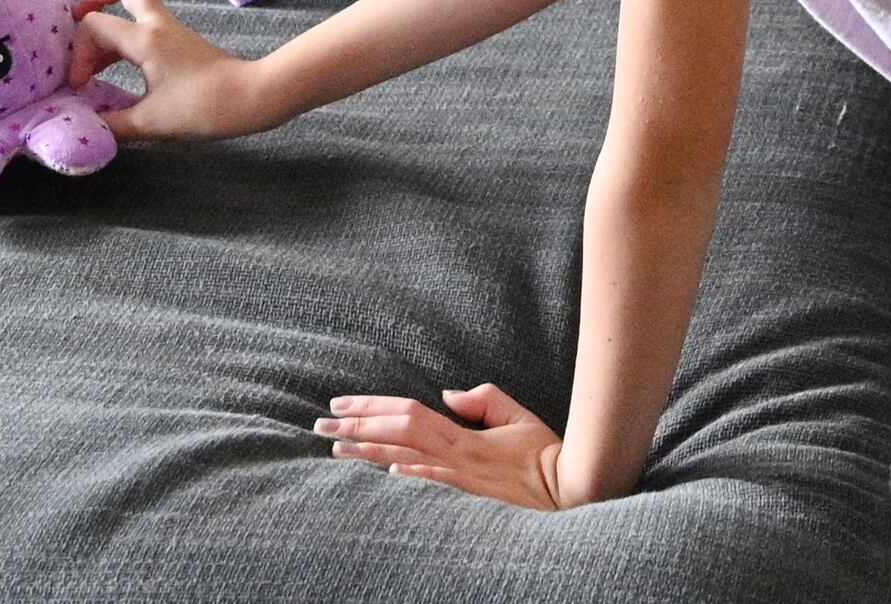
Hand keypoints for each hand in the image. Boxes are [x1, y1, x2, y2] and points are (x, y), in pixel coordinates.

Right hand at [70, 0, 272, 139]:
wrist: (253, 97)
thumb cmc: (206, 107)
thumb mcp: (152, 123)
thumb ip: (112, 125)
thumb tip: (88, 126)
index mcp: (146, 39)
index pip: (94, 25)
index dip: (78, 53)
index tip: (81, 85)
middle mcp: (158, 24)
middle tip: (76, 26)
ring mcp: (170, 29)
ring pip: (133, 2)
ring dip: (108, 22)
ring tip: (92, 60)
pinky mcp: (179, 41)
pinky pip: (143, 24)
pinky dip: (124, 37)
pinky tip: (116, 67)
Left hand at [317, 381, 569, 507]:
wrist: (569, 487)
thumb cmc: (544, 454)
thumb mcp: (517, 416)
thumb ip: (483, 400)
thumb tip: (447, 394)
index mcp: (464, 432)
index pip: (408, 411)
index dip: (372, 406)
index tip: (340, 404)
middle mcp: (458, 452)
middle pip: (398, 431)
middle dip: (356, 426)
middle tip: (321, 424)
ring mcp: (462, 477)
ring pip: (406, 457)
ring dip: (366, 451)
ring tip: (334, 448)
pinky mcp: (470, 497)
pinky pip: (435, 484)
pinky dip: (410, 475)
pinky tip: (385, 471)